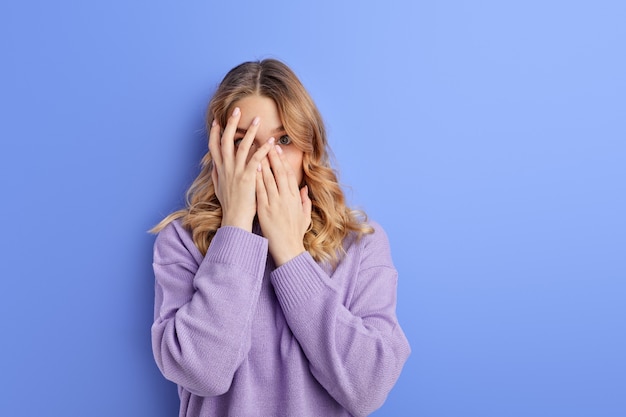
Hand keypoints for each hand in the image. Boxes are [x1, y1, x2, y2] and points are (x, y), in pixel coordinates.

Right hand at [209, 107, 274, 231]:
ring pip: (242, 146)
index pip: (214, 146)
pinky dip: (264, 149)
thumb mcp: (219, 188)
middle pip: (226, 140)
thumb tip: (215, 166)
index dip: (215, 132)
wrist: (235, 219)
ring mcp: (236, 172)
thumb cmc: (230, 205)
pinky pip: (257, 159)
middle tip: (237, 110)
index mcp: (220, 169)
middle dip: (231, 124)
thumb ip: (217, 175)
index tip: (217, 120)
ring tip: (257, 119)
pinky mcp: (248, 177)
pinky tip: (271, 141)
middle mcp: (226, 168)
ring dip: (249, 131)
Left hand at [255, 144, 311, 265]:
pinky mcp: (265, 210)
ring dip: (263, 163)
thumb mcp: (304, 216)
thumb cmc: (295, 234)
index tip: (277, 149)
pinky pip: (260, 191)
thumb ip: (305, 201)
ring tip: (257, 150)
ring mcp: (275, 203)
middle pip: (279, 173)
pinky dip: (256, 179)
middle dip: (273, 156)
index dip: (283, 161)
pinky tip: (252, 169)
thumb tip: (304, 189)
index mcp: (295, 198)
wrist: (288, 248)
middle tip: (267, 142)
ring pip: (269, 179)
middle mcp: (286, 198)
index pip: (289, 175)